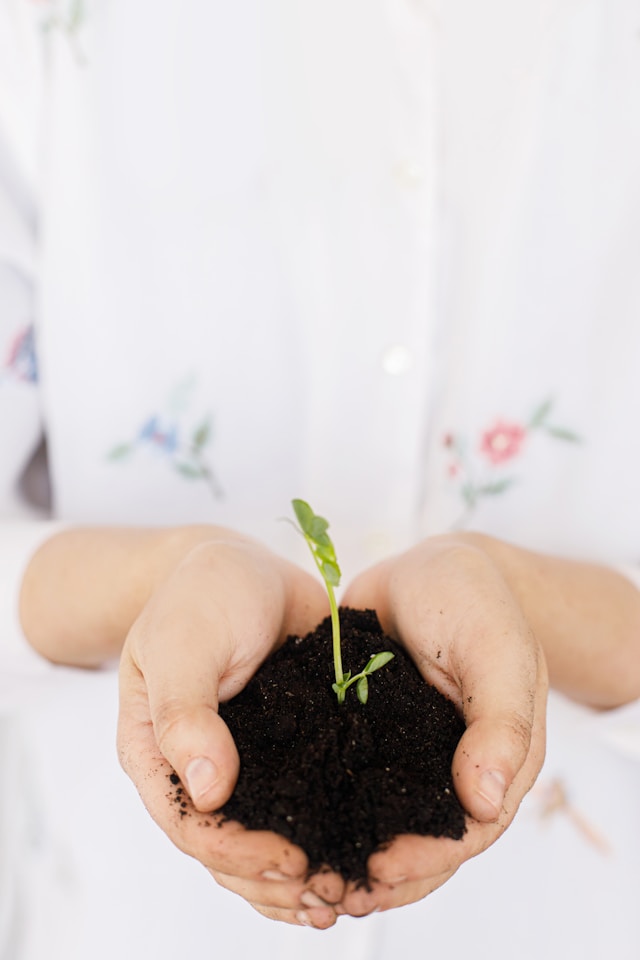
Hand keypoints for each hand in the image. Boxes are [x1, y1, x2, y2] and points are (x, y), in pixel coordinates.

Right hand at [116, 531, 346, 925]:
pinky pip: (302, 805)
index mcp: (158, 752)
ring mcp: (245, 765)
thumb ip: (186, 711)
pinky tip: (357, 857)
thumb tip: (210, 790)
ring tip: (346, 897)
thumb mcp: (183, 642)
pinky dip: (325, 834)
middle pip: (227, 851)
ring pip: (263, 841)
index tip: (289, 861)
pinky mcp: (288, 750)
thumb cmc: (200, 595)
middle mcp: (200, 770)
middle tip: (330, 895)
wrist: (242, 565)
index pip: (188, 824)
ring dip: (299, 879)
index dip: (236, 853)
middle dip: (274, 880)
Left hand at [336, 533, 547, 916]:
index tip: (380, 868)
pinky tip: (292, 823)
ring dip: (351, 852)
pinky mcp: (367, 734)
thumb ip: (500, 719)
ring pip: (384, 822)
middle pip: (425, 842)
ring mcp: (408, 754)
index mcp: (498, 757)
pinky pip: (350, 781)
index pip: (471, 829)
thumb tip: (486, 802)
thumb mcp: (496, 646)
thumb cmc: (474, 598)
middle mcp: (452, 767)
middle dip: (384, 873)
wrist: (429, 566)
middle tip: (331, 889)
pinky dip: (327, 808)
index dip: (428, 857)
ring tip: (306, 877)